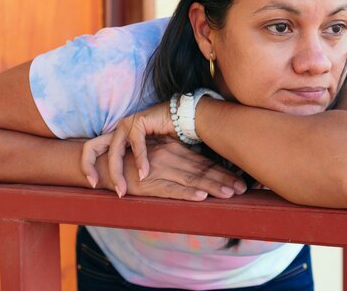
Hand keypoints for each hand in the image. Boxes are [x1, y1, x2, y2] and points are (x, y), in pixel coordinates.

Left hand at [81, 102, 176, 195]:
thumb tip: (120, 184)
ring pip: (114, 151)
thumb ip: (131, 163)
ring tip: (123, 190)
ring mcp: (127, 124)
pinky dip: (140, 161)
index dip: (87, 165)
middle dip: (90, 167)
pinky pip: (136, 144)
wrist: (182, 121)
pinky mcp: (138, 121)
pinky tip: (144, 174)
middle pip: (92, 147)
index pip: (91, 148)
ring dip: (117, 172)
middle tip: (96, 185)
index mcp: (115, 136)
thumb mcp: (143, 155)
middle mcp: (117, 129)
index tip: (92, 183)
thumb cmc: (164, 140)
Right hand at [120, 139, 246, 200]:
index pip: (202, 161)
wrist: (103, 162)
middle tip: (243, 189)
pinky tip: (200, 196)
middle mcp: (169, 157)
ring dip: (212, 187)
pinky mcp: (149, 184)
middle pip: (202, 171)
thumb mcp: (157, 153)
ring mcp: (160, 170)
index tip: (239, 180)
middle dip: (223, 180)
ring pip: (191, 180)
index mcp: (173, 149)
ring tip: (229, 194)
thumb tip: (199, 170)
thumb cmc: (132, 159)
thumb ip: (176, 158)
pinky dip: (186, 193)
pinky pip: (171, 190)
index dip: (222, 171)